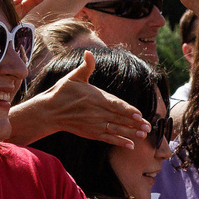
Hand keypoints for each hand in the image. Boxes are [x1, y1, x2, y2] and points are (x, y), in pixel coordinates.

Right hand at [6, 52, 149, 147]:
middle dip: (135, 123)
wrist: (49, 112)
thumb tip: (89, 53)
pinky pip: (108, 138)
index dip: (128, 110)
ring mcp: (94, 124)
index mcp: (95, 98)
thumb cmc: (63, 92)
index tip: (139, 114)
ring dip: (130, 133)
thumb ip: (86, 66)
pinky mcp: (91, 133)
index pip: (115, 105)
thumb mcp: (74, 76)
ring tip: (143, 135)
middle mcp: (96, 113)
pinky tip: (130, 145)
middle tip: (149, 127)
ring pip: (116, 129)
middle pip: (119, 118)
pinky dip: (119, 141)